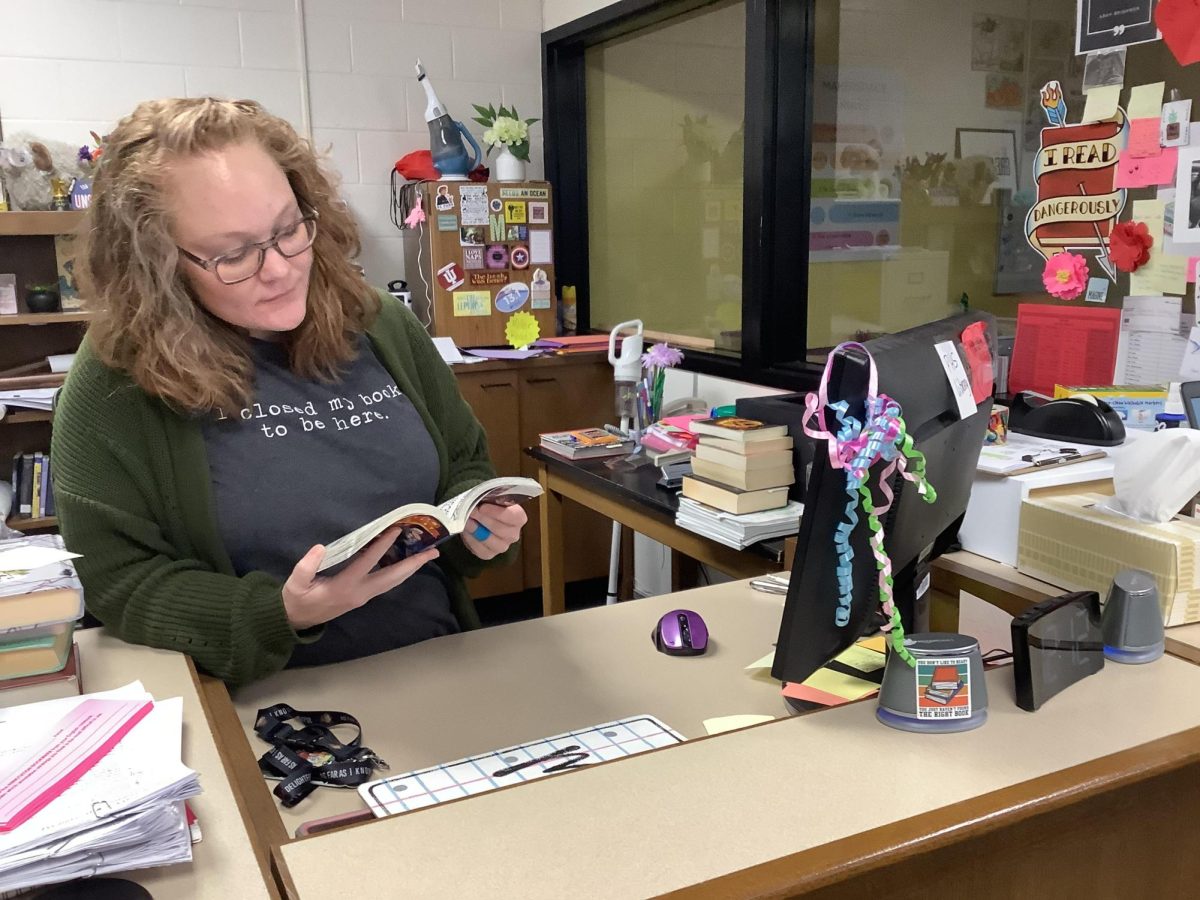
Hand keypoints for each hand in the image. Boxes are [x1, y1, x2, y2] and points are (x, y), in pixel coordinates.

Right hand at [282, 526, 438, 629]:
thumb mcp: (295, 584)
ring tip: (427, 555)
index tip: (395, 530)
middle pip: (392, 577)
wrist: (296, 620)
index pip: (367, 562)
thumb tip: (319, 548)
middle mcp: (360, 593)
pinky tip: (407, 562)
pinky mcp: (363, 596)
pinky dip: (399, 572)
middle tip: (433, 551)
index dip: (382, 546)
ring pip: (393, 582)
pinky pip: (386, 583)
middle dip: (413, 564)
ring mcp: (363, 596)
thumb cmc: (296, 600)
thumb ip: (306, 566)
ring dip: (411, 568)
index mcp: (344, 587)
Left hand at [463, 502, 526, 560]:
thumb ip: (489, 498)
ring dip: (476, 530)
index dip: (497, 512)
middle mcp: (513, 534)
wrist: (480, 518)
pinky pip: (480, 549)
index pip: (513, 516)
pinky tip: (466, 530)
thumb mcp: (491, 498)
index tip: (482, 507)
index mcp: (518, 518)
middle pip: (501, 530)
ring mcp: (502, 546)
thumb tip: (479, 499)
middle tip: (471, 511)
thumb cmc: (487, 505)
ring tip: (467, 520)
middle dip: (483, 520)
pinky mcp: (489, 554)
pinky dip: (471, 539)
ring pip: (490, 541)